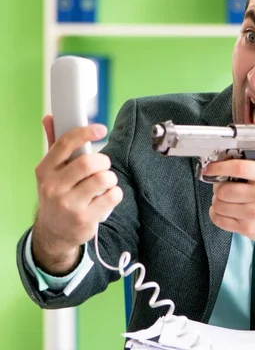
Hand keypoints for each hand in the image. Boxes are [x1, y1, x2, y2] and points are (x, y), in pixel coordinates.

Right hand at [32, 115, 122, 274]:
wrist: (54, 232)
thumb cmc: (58, 195)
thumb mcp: (50, 173)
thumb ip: (54, 146)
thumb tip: (50, 117)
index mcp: (45, 171)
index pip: (65, 144)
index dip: (85, 133)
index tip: (101, 129)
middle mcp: (54, 187)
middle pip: (89, 163)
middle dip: (103, 162)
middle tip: (103, 166)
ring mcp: (69, 205)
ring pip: (103, 179)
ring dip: (110, 178)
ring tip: (106, 183)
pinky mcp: (85, 219)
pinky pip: (111, 197)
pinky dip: (115, 193)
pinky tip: (108, 196)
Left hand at [204, 159, 254, 264]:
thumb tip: (227, 158)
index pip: (238, 168)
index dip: (219, 168)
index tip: (210, 169)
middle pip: (224, 190)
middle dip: (218, 187)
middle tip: (222, 186)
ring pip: (219, 205)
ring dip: (217, 201)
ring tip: (225, 198)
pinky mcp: (249, 228)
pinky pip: (220, 220)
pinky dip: (216, 214)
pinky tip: (223, 210)